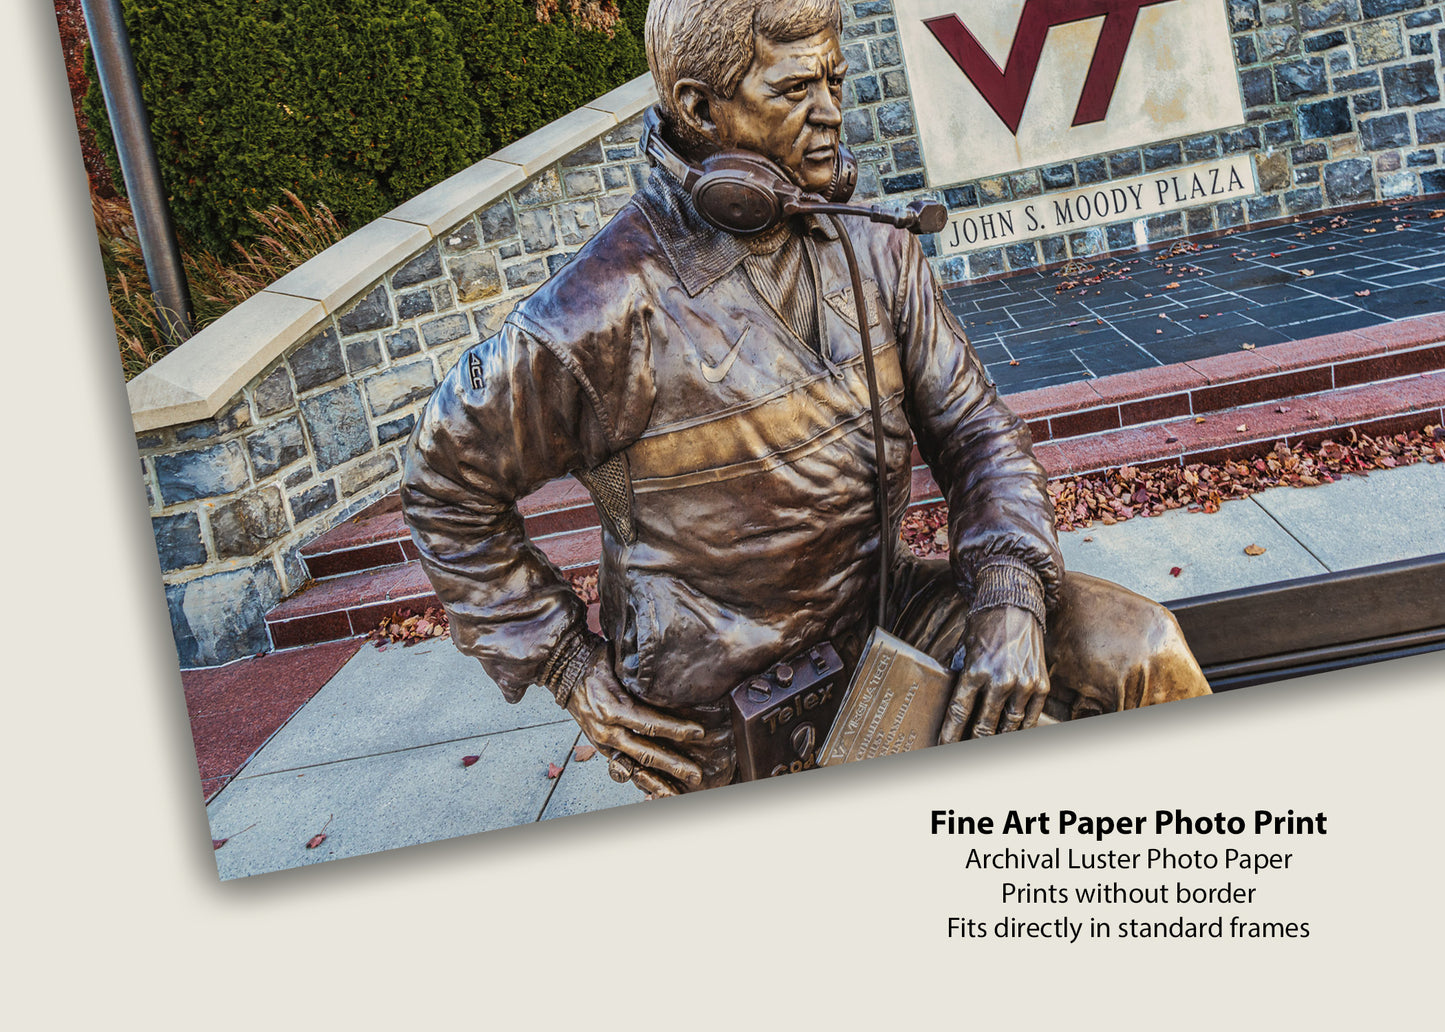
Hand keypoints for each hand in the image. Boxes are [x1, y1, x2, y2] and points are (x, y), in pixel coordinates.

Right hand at [565, 646, 705, 795]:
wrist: (565, 670)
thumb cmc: (596, 662)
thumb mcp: (618, 664)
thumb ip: (641, 676)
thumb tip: (673, 673)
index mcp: (612, 709)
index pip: (649, 723)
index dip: (676, 729)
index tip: (699, 733)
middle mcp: (607, 730)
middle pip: (645, 752)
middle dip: (673, 765)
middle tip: (696, 775)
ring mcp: (603, 742)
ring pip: (634, 766)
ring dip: (658, 781)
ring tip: (678, 794)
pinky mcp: (601, 747)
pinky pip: (623, 768)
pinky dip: (640, 780)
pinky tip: (657, 790)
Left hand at [938, 606, 1048, 742]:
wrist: (1015, 605)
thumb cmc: (985, 627)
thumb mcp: (964, 650)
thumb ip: (962, 677)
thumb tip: (955, 706)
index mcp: (976, 670)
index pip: (960, 713)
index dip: (951, 734)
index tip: (944, 747)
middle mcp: (1001, 680)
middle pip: (984, 726)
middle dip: (972, 742)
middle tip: (963, 752)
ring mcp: (1024, 684)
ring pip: (1008, 727)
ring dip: (996, 739)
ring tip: (985, 746)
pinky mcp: (1041, 685)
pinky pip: (1030, 718)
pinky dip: (1019, 730)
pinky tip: (1009, 736)